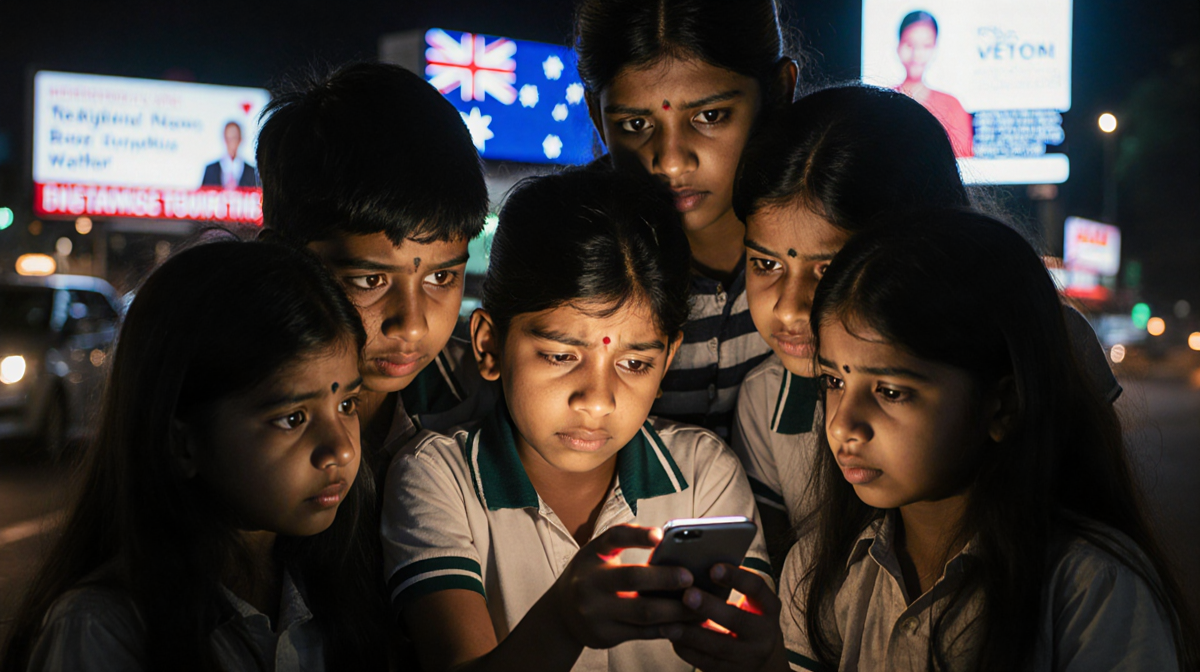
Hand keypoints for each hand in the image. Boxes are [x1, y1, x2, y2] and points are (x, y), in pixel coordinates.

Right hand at [550, 524, 698, 648]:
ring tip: (699, 604)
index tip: (661, 534)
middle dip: (665, 578)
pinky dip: (667, 628)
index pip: (614, 538)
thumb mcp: (598, 554)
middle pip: (632, 578)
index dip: (637, 536)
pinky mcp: (605, 635)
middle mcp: (590, 582)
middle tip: (690, 578)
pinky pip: (642, 633)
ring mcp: (596, 612)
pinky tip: (685, 624)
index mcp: (592, 555)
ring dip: (675, 609)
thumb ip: (626, 544)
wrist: (562, 614)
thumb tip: (669, 540)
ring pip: (643, 612)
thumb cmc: (591, 576)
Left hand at [662, 563, 787, 671]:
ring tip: (668, 622)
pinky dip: (686, 649)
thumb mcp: (753, 604)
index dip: (736, 577)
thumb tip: (696, 564)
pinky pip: (705, 662)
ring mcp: (748, 657)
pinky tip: (670, 636)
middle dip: (710, 607)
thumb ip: (733, 586)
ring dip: (690, 634)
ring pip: (718, 646)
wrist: (764, 663)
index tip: (713, 567)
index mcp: (769, 608)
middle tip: (687, 595)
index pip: (756, 588)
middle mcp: (763, 634)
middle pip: (737, 620)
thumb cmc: (750, 619)